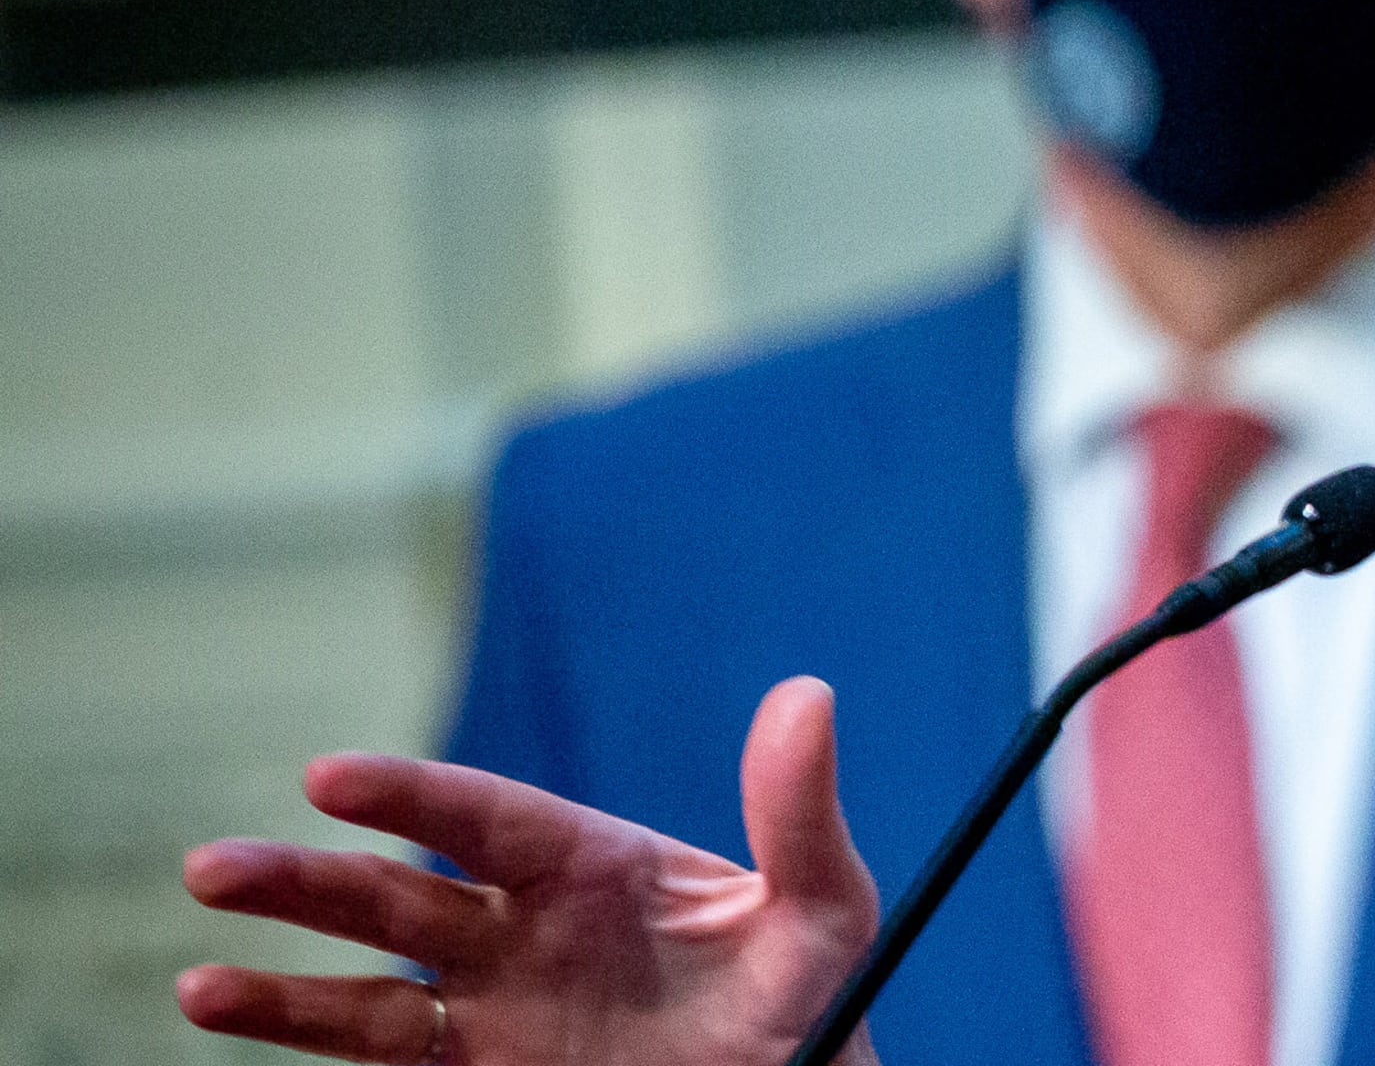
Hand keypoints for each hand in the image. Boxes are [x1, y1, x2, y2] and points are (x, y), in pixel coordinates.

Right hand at [177, 675, 881, 1065]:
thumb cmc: (815, 998)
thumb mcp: (823, 909)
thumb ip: (799, 814)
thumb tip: (807, 695)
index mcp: (592, 865)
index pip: (485, 820)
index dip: (409, 795)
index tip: (329, 778)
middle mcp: (523, 930)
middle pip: (398, 898)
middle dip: (307, 883)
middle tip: (213, 868)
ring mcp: (494, 1011)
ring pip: (369, 995)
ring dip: (282, 992)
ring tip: (200, 986)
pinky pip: (387, 1065)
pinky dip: (308, 1047)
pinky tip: (237, 1019)